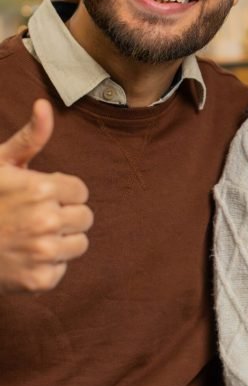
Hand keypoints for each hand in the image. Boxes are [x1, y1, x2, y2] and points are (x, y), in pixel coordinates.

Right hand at [0, 99, 92, 293]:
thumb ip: (30, 137)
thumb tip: (45, 105)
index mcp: (41, 188)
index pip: (80, 191)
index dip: (61, 193)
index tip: (41, 197)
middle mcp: (46, 220)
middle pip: (85, 217)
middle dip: (64, 216)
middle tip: (35, 218)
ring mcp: (43, 252)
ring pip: (79, 243)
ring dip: (60, 241)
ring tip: (30, 237)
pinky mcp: (40, 280)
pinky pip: (62, 269)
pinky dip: (46, 267)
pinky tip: (23, 258)